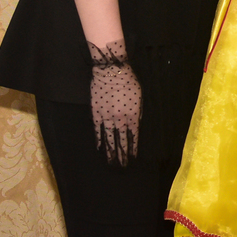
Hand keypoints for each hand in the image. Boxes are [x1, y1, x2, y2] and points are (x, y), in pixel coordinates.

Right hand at [87, 39, 141, 165]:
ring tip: (112, 162)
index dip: (133, 147)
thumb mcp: (140, 96)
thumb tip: (136, 124)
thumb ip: (138, 111)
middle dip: (122, 154)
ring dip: (111, 151)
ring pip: (109, 137)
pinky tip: (100, 148)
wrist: (111, 71)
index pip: (133, 135)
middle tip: (122, 166)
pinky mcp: (96, 113)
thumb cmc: (128, 80)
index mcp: (133, 114)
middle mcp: (120, 118)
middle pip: (121, 140)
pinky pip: (97, 129)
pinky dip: (99, 139)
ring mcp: (107, 117)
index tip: (133, 157)